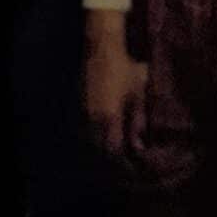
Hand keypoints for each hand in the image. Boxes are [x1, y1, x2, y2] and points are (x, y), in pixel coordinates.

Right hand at [84, 25, 148, 158]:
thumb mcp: (138, 93)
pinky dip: (93, 138)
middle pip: (99, 150)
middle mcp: (93, 119)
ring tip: (113, 154)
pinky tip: (102, 137)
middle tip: (123, 165)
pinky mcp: (78, 104)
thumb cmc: (125, 67)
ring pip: (90, 141)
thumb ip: (138, 120)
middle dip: (111, 160)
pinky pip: (84, 130)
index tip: (132, 169)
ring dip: (101, 150)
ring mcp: (83, 112)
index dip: (122, 163)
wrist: (101, 46)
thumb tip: (139, 146)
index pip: (114, 151)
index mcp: (110, 118)